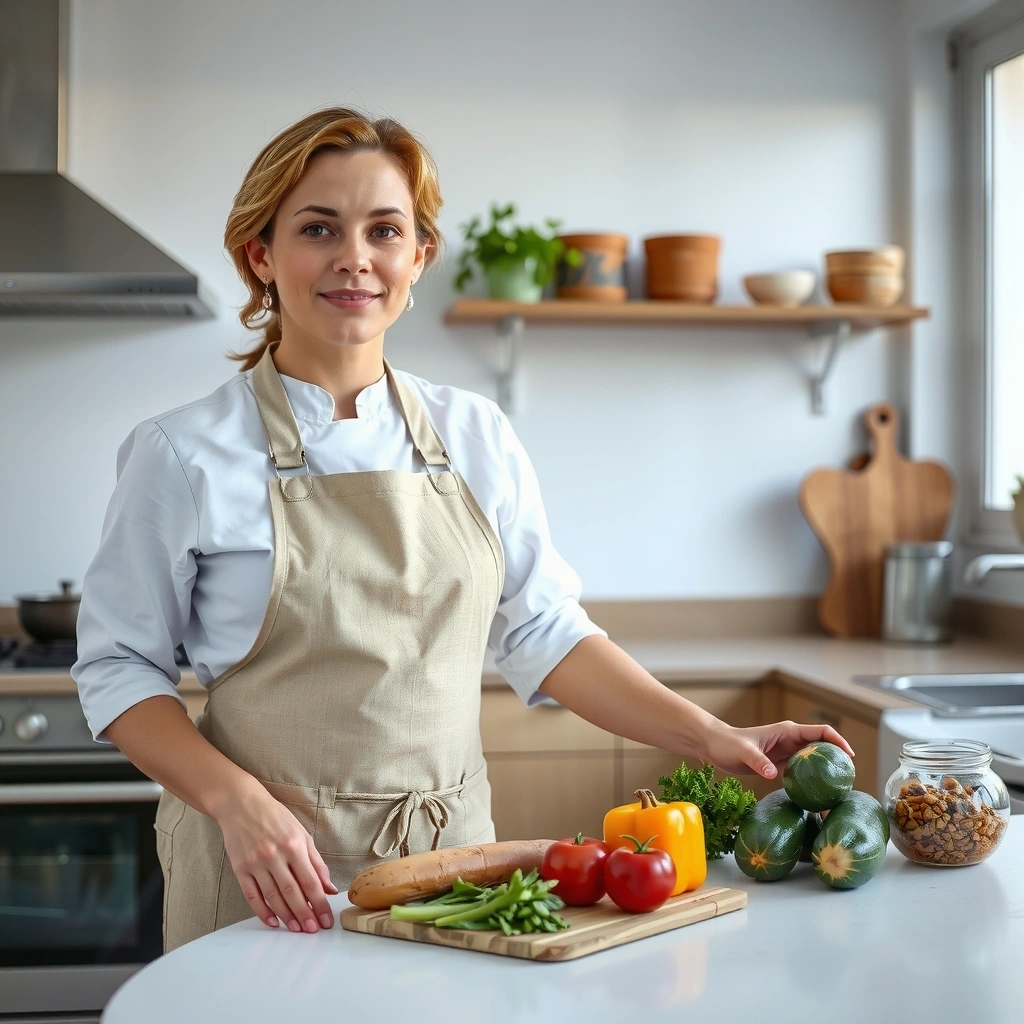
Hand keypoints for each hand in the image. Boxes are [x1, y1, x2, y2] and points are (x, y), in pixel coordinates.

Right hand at [215, 781, 338, 932]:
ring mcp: (255, 863)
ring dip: (286, 916)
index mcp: (294, 845)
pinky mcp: (240, 869)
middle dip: (305, 914)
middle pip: (292, 892)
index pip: (310, 881)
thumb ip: (316, 862)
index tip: (327, 919)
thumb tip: (329, 888)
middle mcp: (275, 855)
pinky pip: (252, 896)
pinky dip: (262, 912)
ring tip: (296, 929)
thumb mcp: (301, 834)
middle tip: (313, 930)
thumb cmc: (275, 818)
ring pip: (273, 897)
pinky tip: (272, 922)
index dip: (320, 903)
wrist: (241, 805)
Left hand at [702, 720, 855, 779]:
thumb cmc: (728, 744)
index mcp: (787, 731)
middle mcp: (791, 740)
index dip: (838, 741)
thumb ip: (758, 761)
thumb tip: (773, 773)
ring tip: (839, 790)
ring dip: (826, 771)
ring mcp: (787, 752)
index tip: (849, 757)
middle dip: (838, 759)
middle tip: (849, 779)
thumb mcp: (743, 751)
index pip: (821, 731)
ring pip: (814, 760)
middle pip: (823, 747)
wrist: (714, 747)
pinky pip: (802, 771)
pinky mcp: (781, 764)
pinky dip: (811, 780)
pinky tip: (817, 795)